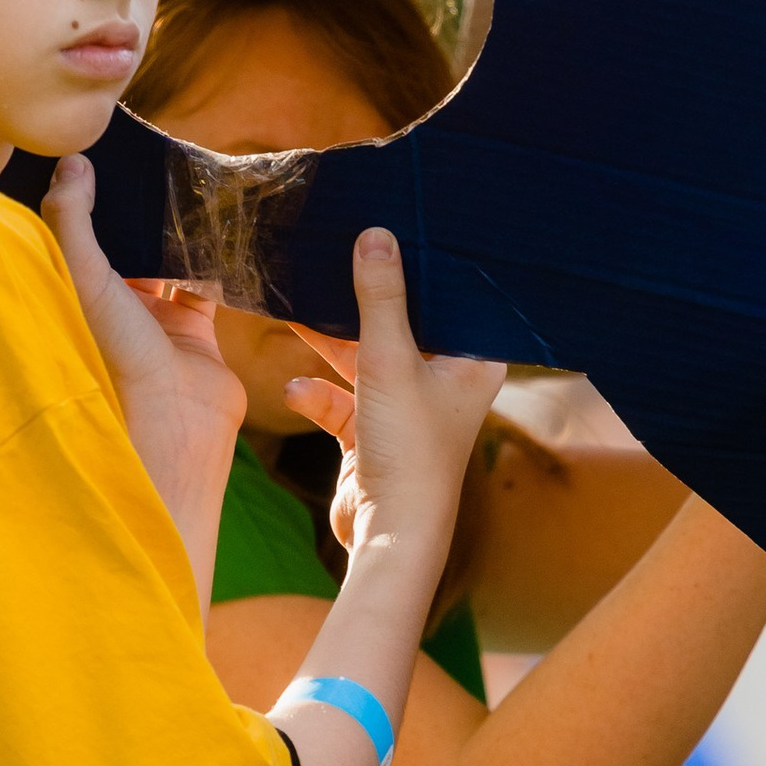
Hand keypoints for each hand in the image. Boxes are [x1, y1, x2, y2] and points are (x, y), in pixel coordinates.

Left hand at [43, 152, 245, 537]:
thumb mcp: (85, 279)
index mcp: (79, 297)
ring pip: (168, 261)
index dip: (90, 199)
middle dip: (137, 210)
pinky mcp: (196, 331)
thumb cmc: (116, 355)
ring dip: (178, 231)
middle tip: (154, 159)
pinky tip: (223, 229)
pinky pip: (207, 286)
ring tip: (190, 184)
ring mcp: (156, 321)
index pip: (80, 236)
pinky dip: (216, 261)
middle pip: (125, 246)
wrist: (174, 421)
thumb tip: (72, 161)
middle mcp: (115, 308)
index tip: (103, 154)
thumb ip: (73, 220)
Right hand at [277, 229, 505, 563]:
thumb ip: (379, 299)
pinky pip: (341, 399)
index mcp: (471, 361)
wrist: (390, 535)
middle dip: (363, 302)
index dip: (422, 266)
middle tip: (333, 260)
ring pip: (364, 359)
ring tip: (294, 314)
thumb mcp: (388, 362)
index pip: (450, 298)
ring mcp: (407, 408)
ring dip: (330, 344)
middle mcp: (444, 382)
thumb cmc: (410, 452)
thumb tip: (375, 236)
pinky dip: (317, 393)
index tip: (392, 229)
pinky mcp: (373, 434)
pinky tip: (293, 390)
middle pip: (402, 325)